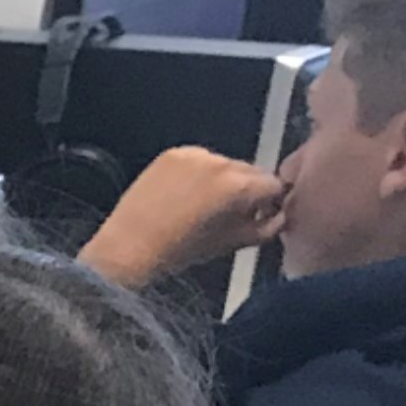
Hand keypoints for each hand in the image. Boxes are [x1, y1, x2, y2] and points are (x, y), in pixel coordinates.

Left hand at [84, 146, 283, 286]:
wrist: (126, 249)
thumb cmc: (178, 252)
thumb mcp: (230, 244)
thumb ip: (266, 228)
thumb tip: (278, 216)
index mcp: (238, 187)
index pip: (274, 184)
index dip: (271, 201)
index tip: (262, 213)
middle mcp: (220, 164)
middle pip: (251, 170)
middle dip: (248, 189)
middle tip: (231, 211)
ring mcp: (194, 156)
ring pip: (225, 164)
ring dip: (223, 180)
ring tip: (203, 204)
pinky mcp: (174, 154)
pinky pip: (199, 160)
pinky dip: (199, 173)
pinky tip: (184, 194)